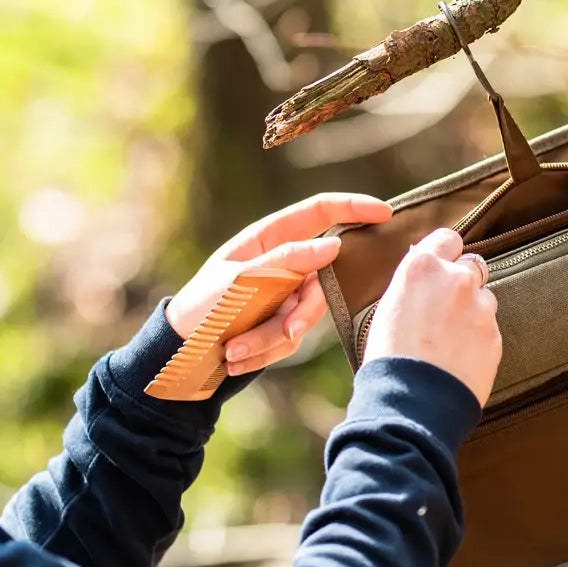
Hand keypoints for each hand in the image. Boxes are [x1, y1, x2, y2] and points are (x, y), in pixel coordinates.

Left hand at [167, 193, 391, 376]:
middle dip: (301, 312)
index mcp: (272, 237)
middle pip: (322, 280)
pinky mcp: (286, 323)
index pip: (322, 213)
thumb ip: (288, 261)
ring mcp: (288, 294)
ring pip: (305, 317)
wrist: (183, 347)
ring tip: (233, 350)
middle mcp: (286, 263)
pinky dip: (264, 351)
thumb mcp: (240, 278)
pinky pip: (291, 340)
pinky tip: (236, 358)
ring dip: (270, 338)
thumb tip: (333, 246)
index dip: (354, 208)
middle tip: (286, 331)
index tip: (384, 212)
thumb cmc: (203, 302)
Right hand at [362, 228, 501, 406]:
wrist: (412, 402)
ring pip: (484, 299)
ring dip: (473, 312)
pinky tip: (460, 358)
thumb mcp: (388, 309)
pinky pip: (490, 329)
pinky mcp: (495, 336)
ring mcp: (480, 308)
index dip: (447, 252)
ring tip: (451, 340)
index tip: (444, 264)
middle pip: (472, 267)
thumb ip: (413, 286)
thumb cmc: (388, 358)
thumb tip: (424, 279)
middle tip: (446, 308)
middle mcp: (457, 280)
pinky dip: (479, 339)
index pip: (448, 239)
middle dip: (462, 282)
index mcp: (423, 268)